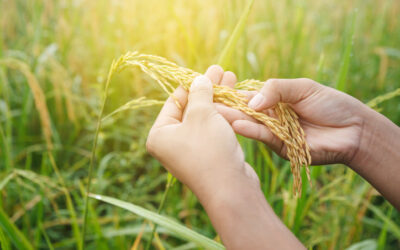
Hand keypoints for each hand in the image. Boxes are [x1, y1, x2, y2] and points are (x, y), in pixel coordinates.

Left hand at [146, 66, 258, 200]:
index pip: (175, 101)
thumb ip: (199, 93)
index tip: (207, 70)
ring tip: (231, 78)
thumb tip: (199, 79)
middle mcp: (171, 143)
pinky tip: (234, 100)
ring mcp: (189, 150)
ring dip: (218, 99)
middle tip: (221, 71)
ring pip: (204, 118)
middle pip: (190, 108)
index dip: (192, 83)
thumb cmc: (209, 149)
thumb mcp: (202, 114)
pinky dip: (222, 115)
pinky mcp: (207, 155)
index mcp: (159, 134)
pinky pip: (212, 130)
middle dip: (208, 89)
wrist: (230, 188)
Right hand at [217, 78, 366, 164]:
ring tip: (215, 115)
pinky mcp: (281, 147)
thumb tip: (251, 101)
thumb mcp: (302, 88)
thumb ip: (276, 89)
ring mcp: (274, 132)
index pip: (247, 96)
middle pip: (244, 112)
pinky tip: (237, 125)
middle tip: (204, 105)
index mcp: (273, 100)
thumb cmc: (330, 103)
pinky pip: (263, 137)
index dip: (230, 94)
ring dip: (232, 120)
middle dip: (226, 108)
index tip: (211, 90)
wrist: (353, 129)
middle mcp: (269, 117)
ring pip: (250, 125)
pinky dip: (251, 131)